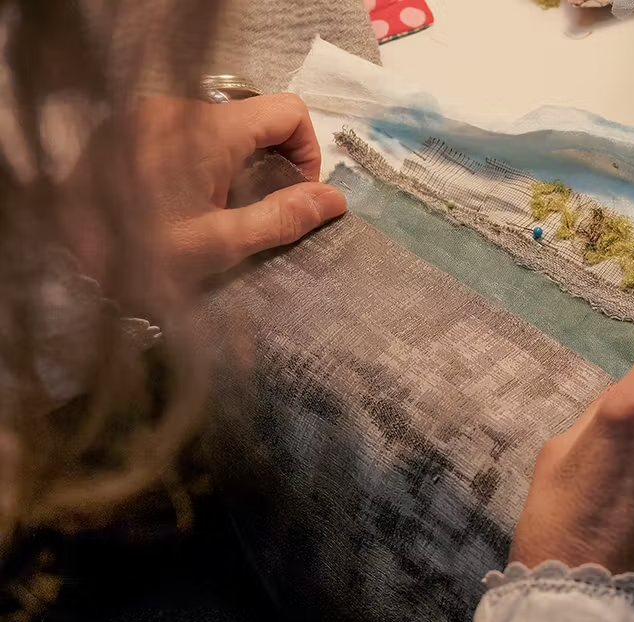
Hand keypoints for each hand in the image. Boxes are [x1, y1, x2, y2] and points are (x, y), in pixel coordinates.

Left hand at [64, 93, 345, 289]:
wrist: (57, 260)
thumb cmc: (138, 255)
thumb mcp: (219, 246)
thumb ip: (283, 218)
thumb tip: (336, 200)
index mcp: (206, 129)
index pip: (287, 112)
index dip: (306, 152)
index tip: (292, 195)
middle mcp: (176, 108)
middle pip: (253, 120)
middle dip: (268, 165)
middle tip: (253, 213)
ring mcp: (146, 116)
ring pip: (219, 128)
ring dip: (233, 167)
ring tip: (212, 214)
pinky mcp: (125, 131)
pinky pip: (184, 134)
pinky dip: (199, 164)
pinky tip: (180, 204)